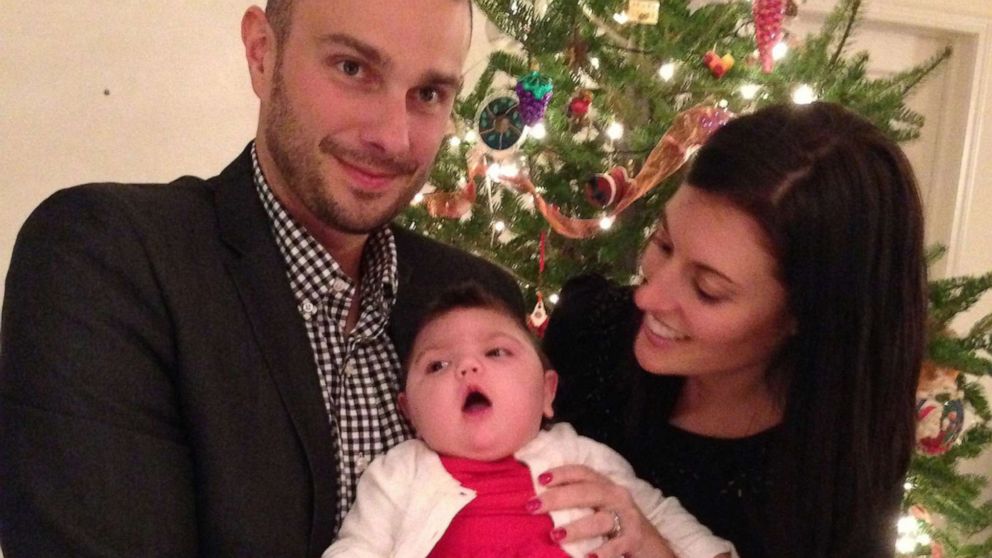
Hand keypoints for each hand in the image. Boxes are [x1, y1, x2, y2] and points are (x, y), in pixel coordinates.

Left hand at [531, 465, 675, 557]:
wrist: (653, 547)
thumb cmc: (616, 525)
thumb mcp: (599, 507)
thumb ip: (576, 501)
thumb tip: (537, 502)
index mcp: (605, 486)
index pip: (582, 473)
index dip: (561, 473)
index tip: (540, 479)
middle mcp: (617, 497)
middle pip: (587, 492)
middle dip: (558, 498)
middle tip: (533, 506)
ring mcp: (628, 518)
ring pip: (601, 519)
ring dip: (577, 528)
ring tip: (556, 535)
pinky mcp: (635, 539)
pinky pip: (617, 545)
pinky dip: (603, 552)